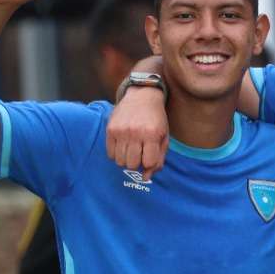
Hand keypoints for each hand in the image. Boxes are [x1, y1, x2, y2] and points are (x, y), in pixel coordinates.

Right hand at [106, 54, 168, 177]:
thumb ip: (158, 159)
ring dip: (126, 160)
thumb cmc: (155, 119)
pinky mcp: (110, 129)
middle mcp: (135, 132)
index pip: (148, 162)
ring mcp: (121, 131)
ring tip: (131, 150)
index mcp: (152, 134)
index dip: (149, 163)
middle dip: (137, 163)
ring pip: (120, 161)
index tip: (149, 156)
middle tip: (139, 153)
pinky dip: (116, 154)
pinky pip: (110, 154)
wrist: (142, 96)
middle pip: (132, 164)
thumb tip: (146, 177)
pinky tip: (123, 146)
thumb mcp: (163, 137)